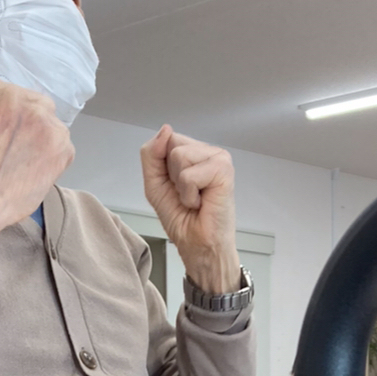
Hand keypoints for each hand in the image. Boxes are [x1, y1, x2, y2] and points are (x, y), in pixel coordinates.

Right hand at [0, 77, 73, 241]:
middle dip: (28, 123)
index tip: (3, 131)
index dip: (7, 116)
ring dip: (42, 139)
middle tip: (15, 146)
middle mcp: (22, 99)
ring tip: (23, 162)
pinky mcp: (62, 147)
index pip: (9, 94)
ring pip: (51, 126)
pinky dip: (53, 159)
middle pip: (35, 105)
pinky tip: (33, 172)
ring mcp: (46, 123)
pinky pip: (63, 148)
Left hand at [140, 126, 239, 292]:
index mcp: (193, 152)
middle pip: (172, 144)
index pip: (166, 139)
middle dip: (171, 175)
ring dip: (181, 186)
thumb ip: (152, 155)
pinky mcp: (224, 170)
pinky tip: (202, 202)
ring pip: (179, 156)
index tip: (175, 187)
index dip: (162, 166)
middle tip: (187, 194)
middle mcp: (207, 152)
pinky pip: (190, 174)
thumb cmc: (183, 219)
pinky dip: (190, 194)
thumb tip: (165, 130)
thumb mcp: (154, 184)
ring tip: (195, 199)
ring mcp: (218, 159)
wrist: (199, 245)